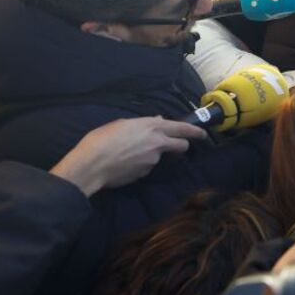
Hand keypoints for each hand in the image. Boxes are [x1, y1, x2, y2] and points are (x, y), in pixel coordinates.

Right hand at [50, 117, 208, 196]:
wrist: (91, 164)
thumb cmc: (101, 139)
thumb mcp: (122, 124)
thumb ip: (143, 123)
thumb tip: (157, 121)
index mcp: (152, 126)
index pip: (182, 128)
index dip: (195, 131)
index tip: (203, 134)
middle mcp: (158, 142)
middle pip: (182, 145)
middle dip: (182, 145)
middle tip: (176, 146)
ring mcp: (153, 160)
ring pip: (159, 156)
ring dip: (152, 155)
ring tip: (130, 154)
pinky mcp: (145, 173)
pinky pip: (146, 167)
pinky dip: (140, 164)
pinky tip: (125, 163)